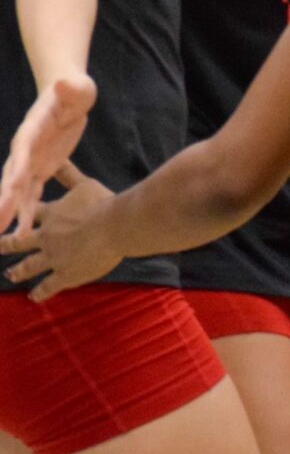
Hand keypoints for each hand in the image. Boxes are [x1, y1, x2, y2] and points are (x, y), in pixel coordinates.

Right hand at [0, 74, 95, 234]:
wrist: (69, 95)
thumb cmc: (73, 90)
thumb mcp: (76, 87)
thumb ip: (70, 88)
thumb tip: (64, 82)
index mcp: (32, 129)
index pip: (22, 149)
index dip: (17, 167)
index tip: (11, 185)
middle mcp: (26, 148)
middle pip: (12, 176)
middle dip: (5, 199)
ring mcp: (32, 161)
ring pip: (18, 191)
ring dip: (14, 212)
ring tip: (10, 236)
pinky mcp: (41, 168)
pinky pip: (32, 194)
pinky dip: (28, 211)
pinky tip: (25, 231)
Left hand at [0, 162, 122, 300]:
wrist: (114, 225)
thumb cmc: (103, 203)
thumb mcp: (85, 184)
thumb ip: (69, 174)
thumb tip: (57, 157)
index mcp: (51, 214)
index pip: (28, 215)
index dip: (16, 216)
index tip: (4, 218)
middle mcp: (46, 236)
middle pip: (18, 242)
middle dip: (5, 245)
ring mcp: (54, 257)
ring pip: (29, 265)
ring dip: (18, 271)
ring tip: (10, 275)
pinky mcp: (66, 274)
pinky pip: (48, 285)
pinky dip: (40, 292)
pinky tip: (33, 297)